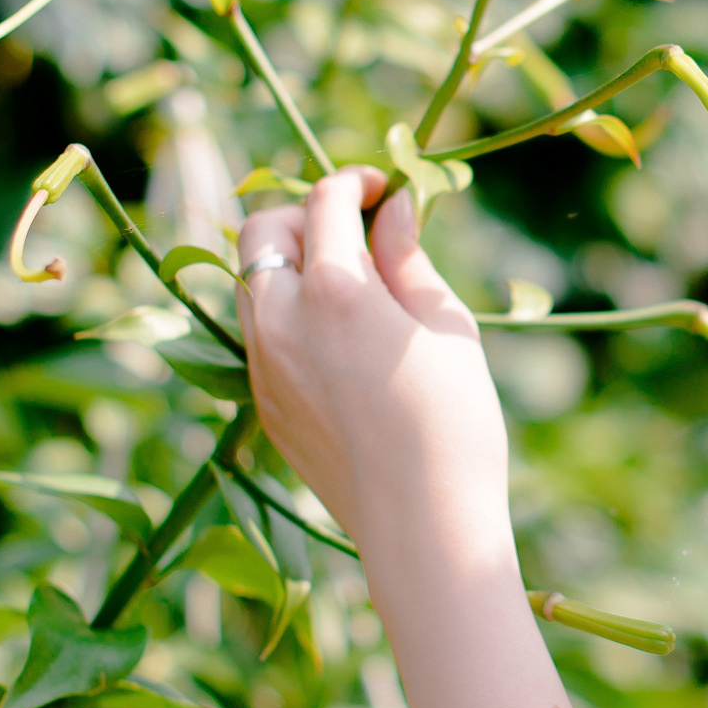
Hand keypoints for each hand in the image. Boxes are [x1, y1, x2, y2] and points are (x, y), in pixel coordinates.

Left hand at [237, 167, 514, 578]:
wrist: (422, 526)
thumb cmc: (456, 421)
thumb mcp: (446, 325)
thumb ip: (408, 257)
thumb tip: (394, 207)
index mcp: (335, 289)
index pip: (325, 201)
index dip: (355, 181)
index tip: (384, 187)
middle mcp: (281, 319)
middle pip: (263, 229)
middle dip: (305, 213)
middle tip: (355, 227)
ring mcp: (262, 364)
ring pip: (251, 281)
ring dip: (289, 262)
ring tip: (347, 280)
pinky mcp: (262, 402)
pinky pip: (258, 333)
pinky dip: (286, 311)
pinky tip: (338, 338)